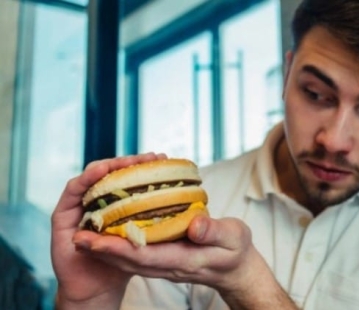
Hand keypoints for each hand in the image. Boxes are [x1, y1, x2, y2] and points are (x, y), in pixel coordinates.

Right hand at [51, 153, 166, 309]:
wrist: (94, 290)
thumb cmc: (122, 267)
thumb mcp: (149, 245)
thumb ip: (168, 231)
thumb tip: (201, 218)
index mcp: (119, 206)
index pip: (132, 178)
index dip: (145, 166)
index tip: (163, 157)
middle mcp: (98, 201)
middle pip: (114, 173)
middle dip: (131, 162)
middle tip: (150, 157)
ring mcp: (79, 206)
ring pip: (94, 176)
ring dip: (110, 165)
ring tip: (128, 160)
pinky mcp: (62, 215)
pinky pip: (73, 191)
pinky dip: (86, 178)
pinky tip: (101, 171)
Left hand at [72, 215, 297, 308]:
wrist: (238, 269)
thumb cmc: (237, 250)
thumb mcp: (232, 236)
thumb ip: (213, 231)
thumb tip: (194, 224)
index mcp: (183, 259)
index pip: (143, 256)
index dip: (117, 248)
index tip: (94, 239)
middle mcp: (169, 265)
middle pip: (129, 259)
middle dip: (101, 250)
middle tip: (75, 236)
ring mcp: (165, 264)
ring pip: (129, 259)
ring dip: (105, 249)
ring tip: (83, 234)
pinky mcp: (165, 258)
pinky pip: (137, 254)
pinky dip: (119, 245)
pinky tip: (109, 232)